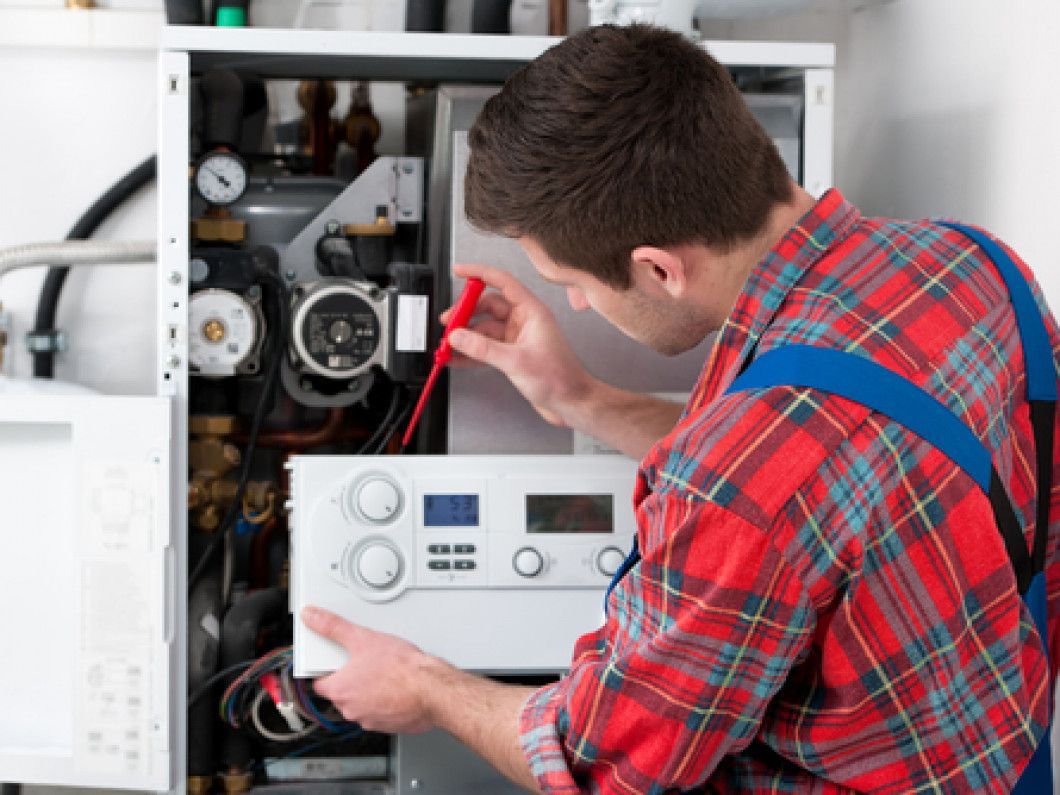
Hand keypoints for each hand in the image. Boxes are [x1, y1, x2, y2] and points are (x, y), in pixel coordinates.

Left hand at [302, 606, 441, 733]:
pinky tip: (395, 688)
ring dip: (367, 693)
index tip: (333, 664)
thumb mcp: (363, 637)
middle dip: (350, 680)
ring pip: (360, 705)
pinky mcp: (387, 726)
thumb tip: (313, 616)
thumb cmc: (402, 669)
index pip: (317, 684)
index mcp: (340, 690)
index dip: (325, 671)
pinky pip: (379, 714)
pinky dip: (384, 703)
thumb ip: (333, 627)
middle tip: (365, 664)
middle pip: (340, 694)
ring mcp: (369, 720)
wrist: (431, 689)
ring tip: (384, 674)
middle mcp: (351, 710)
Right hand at [444, 263, 595, 426]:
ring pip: (485, 328)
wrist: (570, 402)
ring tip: (448, 344)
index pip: (502, 282)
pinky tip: (457, 358)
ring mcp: (517, 338)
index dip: (479, 274)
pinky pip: (486, 347)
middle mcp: (524, 321)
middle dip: (466, 312)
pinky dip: (471, 352)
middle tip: (449, 322)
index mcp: (532, 311)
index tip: (459, 271)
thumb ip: (484, 348)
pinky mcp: (512, 354)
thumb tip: (459, 336)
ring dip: (466, 335)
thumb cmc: (559, 379)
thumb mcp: (517, 361)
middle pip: (488, 306)